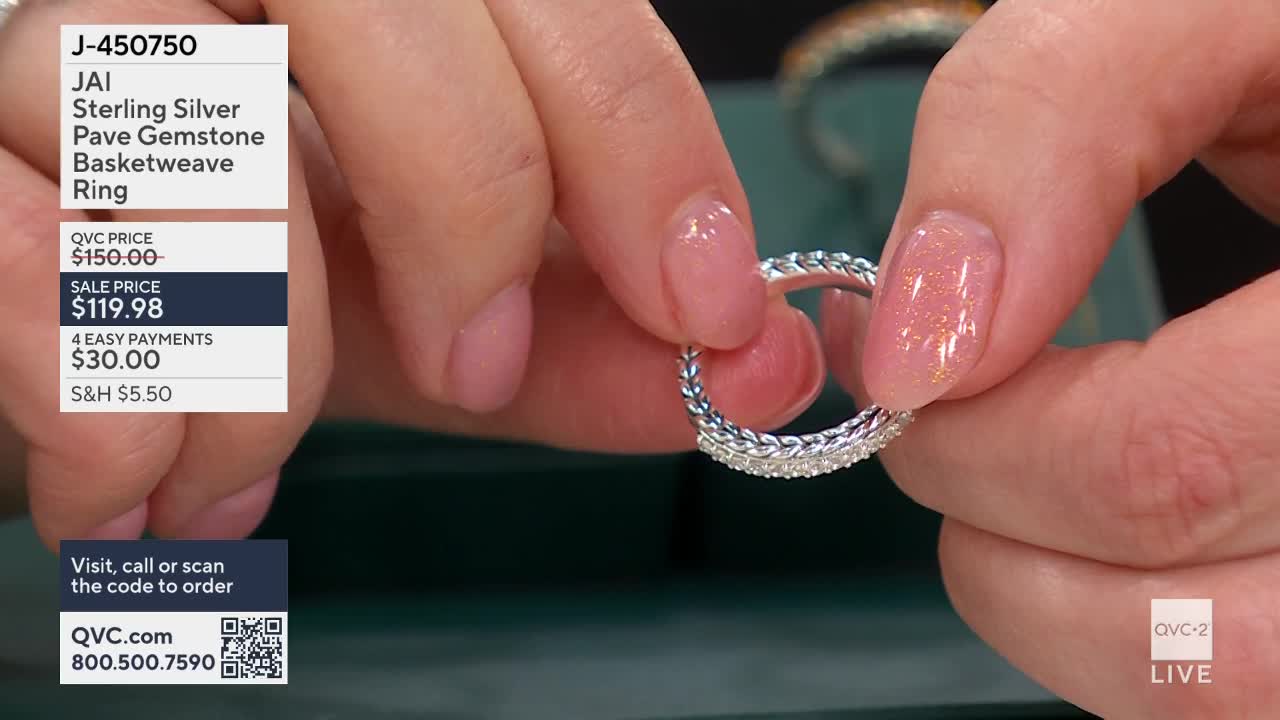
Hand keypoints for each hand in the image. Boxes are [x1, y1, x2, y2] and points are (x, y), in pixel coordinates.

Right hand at [0, 0, 823, 546]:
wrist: (45, 344)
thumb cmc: (243, 305)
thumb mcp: (426, 314)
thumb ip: (577, 335)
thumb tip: (755, 372)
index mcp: (367, 0)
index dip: (644, 145)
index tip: (705, 311)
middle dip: (465, 197)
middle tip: (472, 369)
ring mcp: (48, 36)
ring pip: (188, 115)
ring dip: (258, 352)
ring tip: (238, 472)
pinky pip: (29, 247)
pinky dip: (108, 398)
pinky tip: (133, 479)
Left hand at [824, 0, 1279, 715]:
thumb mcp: (1213, 8)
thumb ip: (1049, 114)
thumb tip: (927, 322)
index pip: (1164, 467)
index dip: (982, 435)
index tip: (900, 358)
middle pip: (1194, 646)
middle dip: (996, 536)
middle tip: (943, 420)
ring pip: (1217, 699)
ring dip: (1060, 605)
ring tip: (1018, 465)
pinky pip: (1234, 680)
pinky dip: (1135, 621)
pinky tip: (1111, 508)